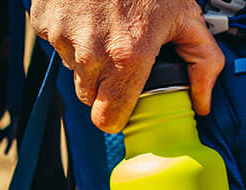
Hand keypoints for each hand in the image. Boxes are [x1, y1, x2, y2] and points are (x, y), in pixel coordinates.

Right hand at [30, 0, 223, 132]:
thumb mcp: (185, 16)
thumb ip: (202, 62)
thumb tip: (202, 104)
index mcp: (128, 58)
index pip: (107, 119)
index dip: (116, 115)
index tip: (123, 104)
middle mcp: (92, 53)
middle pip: (90, 99)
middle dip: (104, 87)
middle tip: (119, 57)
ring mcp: (64, 37)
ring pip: (74, 71)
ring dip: (88, 58)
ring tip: (105, 27)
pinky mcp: (44, 22)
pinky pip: (56, 45)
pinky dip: (70, 34)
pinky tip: (87, 14)